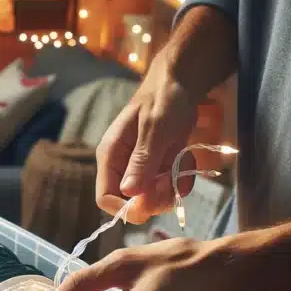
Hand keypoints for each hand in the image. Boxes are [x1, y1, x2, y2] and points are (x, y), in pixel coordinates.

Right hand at [96, 50, 200, 224]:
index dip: (125, 208)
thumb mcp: (155, 128)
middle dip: (154, 199)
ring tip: (181, 165)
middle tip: (172, 180)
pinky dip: (181, 182)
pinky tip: (186, 160)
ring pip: (151, 199)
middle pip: (130, 203)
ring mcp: (140, 169)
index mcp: (110, 156)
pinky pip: (168, 189)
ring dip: (170, 190)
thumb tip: (128, 193)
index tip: (150, 202)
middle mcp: (121, 167)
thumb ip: (142, 160)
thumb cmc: (164, 100)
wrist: (181, 83)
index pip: (105, 197)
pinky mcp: (157, 168)